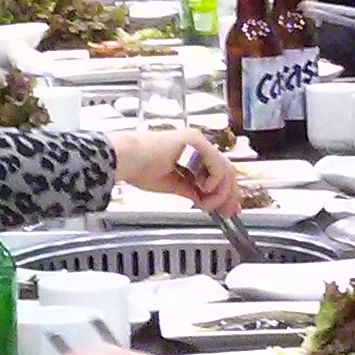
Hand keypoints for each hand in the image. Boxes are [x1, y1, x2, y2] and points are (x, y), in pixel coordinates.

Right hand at [115, 129, 241, 215]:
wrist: (125, 159)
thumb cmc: (138, 168)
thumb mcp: (171, 185)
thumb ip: (190, 190)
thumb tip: (203, 200)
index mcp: (191, 153)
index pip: (218, 172)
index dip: (226, 193)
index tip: (227, 210)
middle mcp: (197, 145)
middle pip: (227, 170)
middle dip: (229, 195)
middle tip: (228, 213)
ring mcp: (198, 142)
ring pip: (226, 170)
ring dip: (220, 193)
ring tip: (206, 205)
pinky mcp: (195, 142)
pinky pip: (217, 166)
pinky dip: (214, 183)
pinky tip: (202, 190)